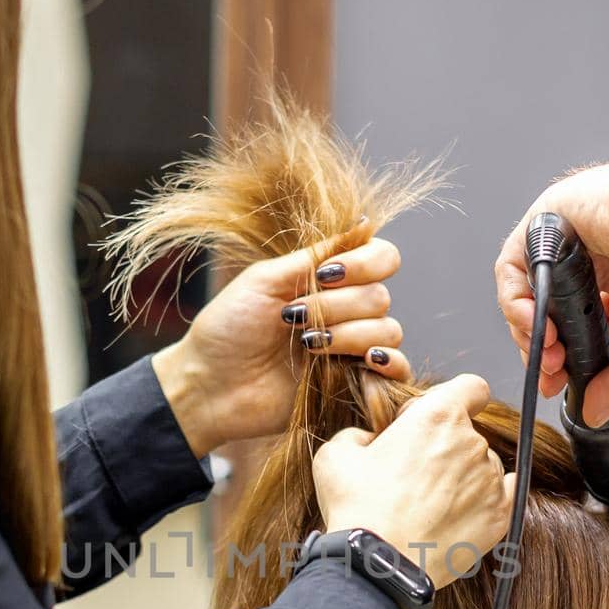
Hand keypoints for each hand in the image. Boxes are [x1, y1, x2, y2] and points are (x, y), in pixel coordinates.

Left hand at [151, 222, 408, 457]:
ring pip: (388, 330)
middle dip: (338, 306)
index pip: (380, 257)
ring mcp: (351, 347)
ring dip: (349, 335)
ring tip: (307, 345)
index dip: (363, 264)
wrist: (210, 386)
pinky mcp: (354, 383)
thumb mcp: (265, 280)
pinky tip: (363, 362)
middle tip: (293, 318)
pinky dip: (388, 362)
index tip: (324, 276)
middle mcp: (346, 310)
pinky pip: (398, 369)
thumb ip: (315, 256)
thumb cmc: (228, 330)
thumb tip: (364, 223)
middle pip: (380, 296)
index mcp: (328, 280)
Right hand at [312, 374, 515, 590]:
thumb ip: (359, 435)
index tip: (434, 418)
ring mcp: (490, 480)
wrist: (380, 565)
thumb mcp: (335, 455)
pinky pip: (505, 493)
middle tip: (414, 474)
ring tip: (429, 505)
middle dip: (446, 447)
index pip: (471, 387)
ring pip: (483, 466)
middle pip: (470, 432)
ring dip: (463, 476)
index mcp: (437, 417)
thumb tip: (370, 440)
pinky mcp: (501, 515)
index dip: (454, 398)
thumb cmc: (358, 509)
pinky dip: (487, 498)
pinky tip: (462, 511)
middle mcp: (472, 442)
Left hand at [494, 152, 608, 426]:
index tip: (559, 386)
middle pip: (550, 315)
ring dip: (530, 331)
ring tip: (550, 351)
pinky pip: (514, 266)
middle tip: (550, 374)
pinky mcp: (547, 222)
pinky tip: (532, 321)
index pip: (582, 328)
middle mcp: (598, 262)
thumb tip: (594, 413)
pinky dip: (514, 299)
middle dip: (545, 351)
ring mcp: (572, 241)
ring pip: (528, 294)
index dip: (566, 360)